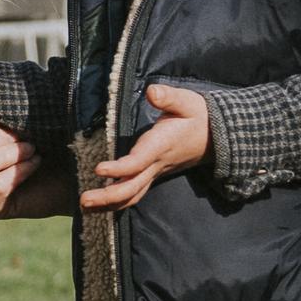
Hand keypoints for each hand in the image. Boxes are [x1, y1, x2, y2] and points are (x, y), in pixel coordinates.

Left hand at [78, 83, 211, 210]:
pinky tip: (101, 205)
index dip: (119, 168)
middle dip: (108, 196)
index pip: (139, 161)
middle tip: (83, 200)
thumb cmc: (198, 116)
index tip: (99, 169)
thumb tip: (152, 92)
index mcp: (162, 145)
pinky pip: (135, 192)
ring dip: (110, 204)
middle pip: (132, 187)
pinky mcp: (154, 175)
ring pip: (133, 194)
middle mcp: (157, 164)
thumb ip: (168, 97)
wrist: (216, 136)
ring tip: (85, 208)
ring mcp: (156, 172)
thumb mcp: (186, 102)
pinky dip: (118, 201)